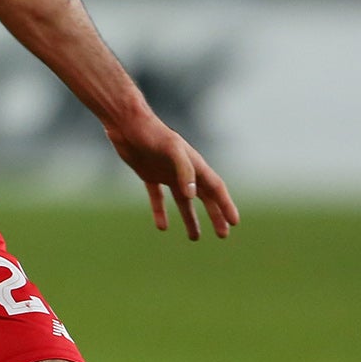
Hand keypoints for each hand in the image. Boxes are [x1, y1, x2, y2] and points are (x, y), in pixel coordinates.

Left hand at [107, 117, 238, 239]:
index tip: (234, 223)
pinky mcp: (148, 174)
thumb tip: (192, 195)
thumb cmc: (152, 133)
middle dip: (215, 216)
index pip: (216, 188)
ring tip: (194, 237)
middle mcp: (183, 170)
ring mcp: (166, 172)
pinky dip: (160, 211)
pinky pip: (157, 197)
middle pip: (204, 197)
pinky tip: (162, 227)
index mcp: (195, 164)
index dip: (226, 205)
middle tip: (223, 235)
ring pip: (182, 200)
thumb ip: (184, 170)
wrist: (126, 123)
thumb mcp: (172, 149)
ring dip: (190, 218)